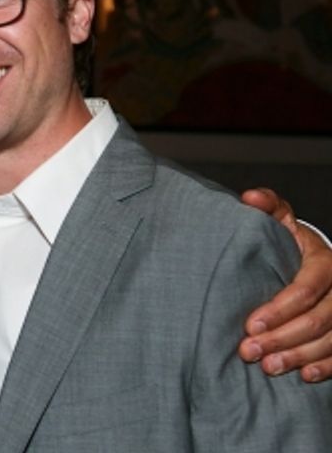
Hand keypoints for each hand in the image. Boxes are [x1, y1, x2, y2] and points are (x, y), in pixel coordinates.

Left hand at [238, 188, 331, 382]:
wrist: (317, 262)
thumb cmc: (292, 243)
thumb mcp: (282, 221)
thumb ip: (268, 207)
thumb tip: (249, 198)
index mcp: (326, 261)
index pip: (306, 289)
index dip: (280, 309)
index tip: (250, 324)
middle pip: (318, 320)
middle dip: (283, 338)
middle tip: (250, 352)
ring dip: (301, 357)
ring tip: (269, 367)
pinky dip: (326, 367)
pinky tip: (305, 376)